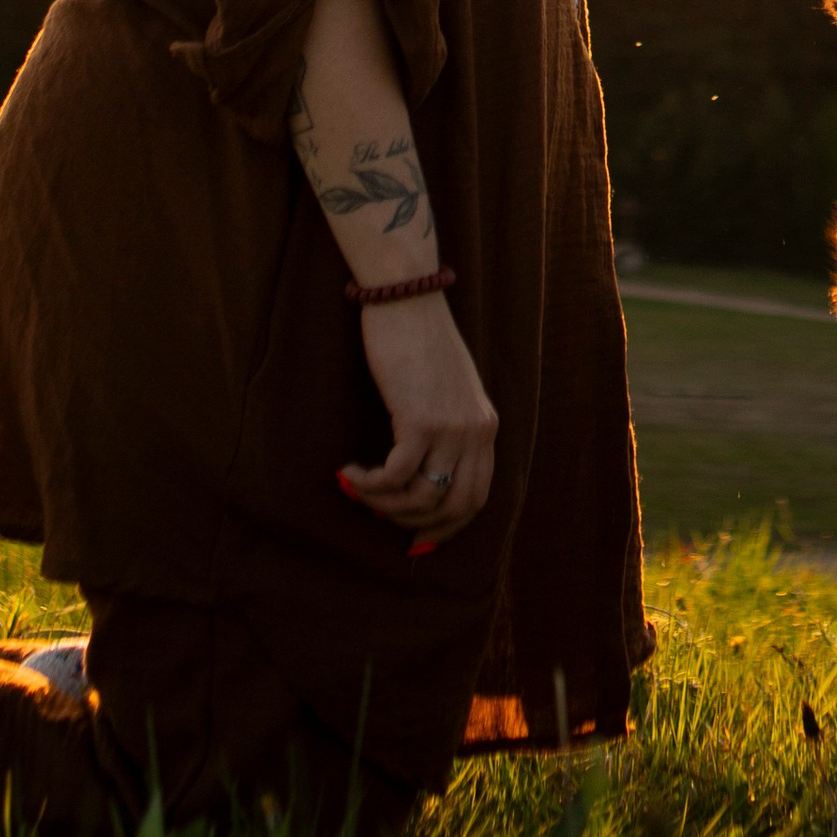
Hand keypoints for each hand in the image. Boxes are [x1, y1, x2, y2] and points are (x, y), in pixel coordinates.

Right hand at [337, 293, 497, 547]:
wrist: (406, 299)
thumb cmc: (418, 339)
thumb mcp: (448, 387)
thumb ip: (449, 425)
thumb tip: (428, 470)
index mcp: (486, 426)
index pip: (477, 497)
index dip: (446, 527)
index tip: (416, 537)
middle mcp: (476, 431)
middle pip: (454, 507)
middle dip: (414, 524)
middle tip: (380, 515)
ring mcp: (451, 427)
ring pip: (422, 498)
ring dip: (385, 505)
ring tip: (360, 490)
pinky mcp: (420, 419)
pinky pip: (395, 476)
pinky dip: (370, 483)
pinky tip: (351, 473)